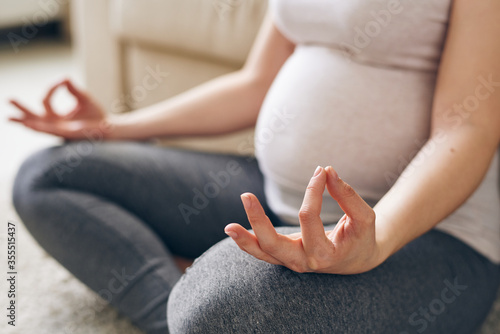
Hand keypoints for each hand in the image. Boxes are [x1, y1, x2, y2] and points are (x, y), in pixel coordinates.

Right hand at [8, 79, 110, 139]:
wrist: (108, 127)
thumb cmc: (95, 114)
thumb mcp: (83, 98)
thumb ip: (73, 89)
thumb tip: (65, 77)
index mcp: (56, 116)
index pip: (45, 100)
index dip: (51, 88)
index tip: (62, 80)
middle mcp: (54, 124)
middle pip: (33, 117)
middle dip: (21, 109)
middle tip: (8, 99)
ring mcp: (59, 131)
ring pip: (38, 126)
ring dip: (26, 121)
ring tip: (10, 117)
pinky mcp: (66, 135)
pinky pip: (50, 131)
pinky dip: (39, 127)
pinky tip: (29, 124)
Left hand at [225, 166, 384, 274]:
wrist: (357, 259)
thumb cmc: (361, 237)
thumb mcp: (364, 218)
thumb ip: (347, 195)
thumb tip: (327, 171)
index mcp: (325, 255)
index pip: (308, 218)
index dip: (313, 191)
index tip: (322, 171)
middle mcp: (304, 263)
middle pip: (274, 245)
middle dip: (258, 221)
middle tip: (246, 196)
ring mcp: (291, 262)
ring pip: (263, 253)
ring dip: (244, 239)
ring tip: (228, 226)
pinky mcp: (284, 257)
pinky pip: (262, 252)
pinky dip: (247, 243)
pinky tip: (233, 230)